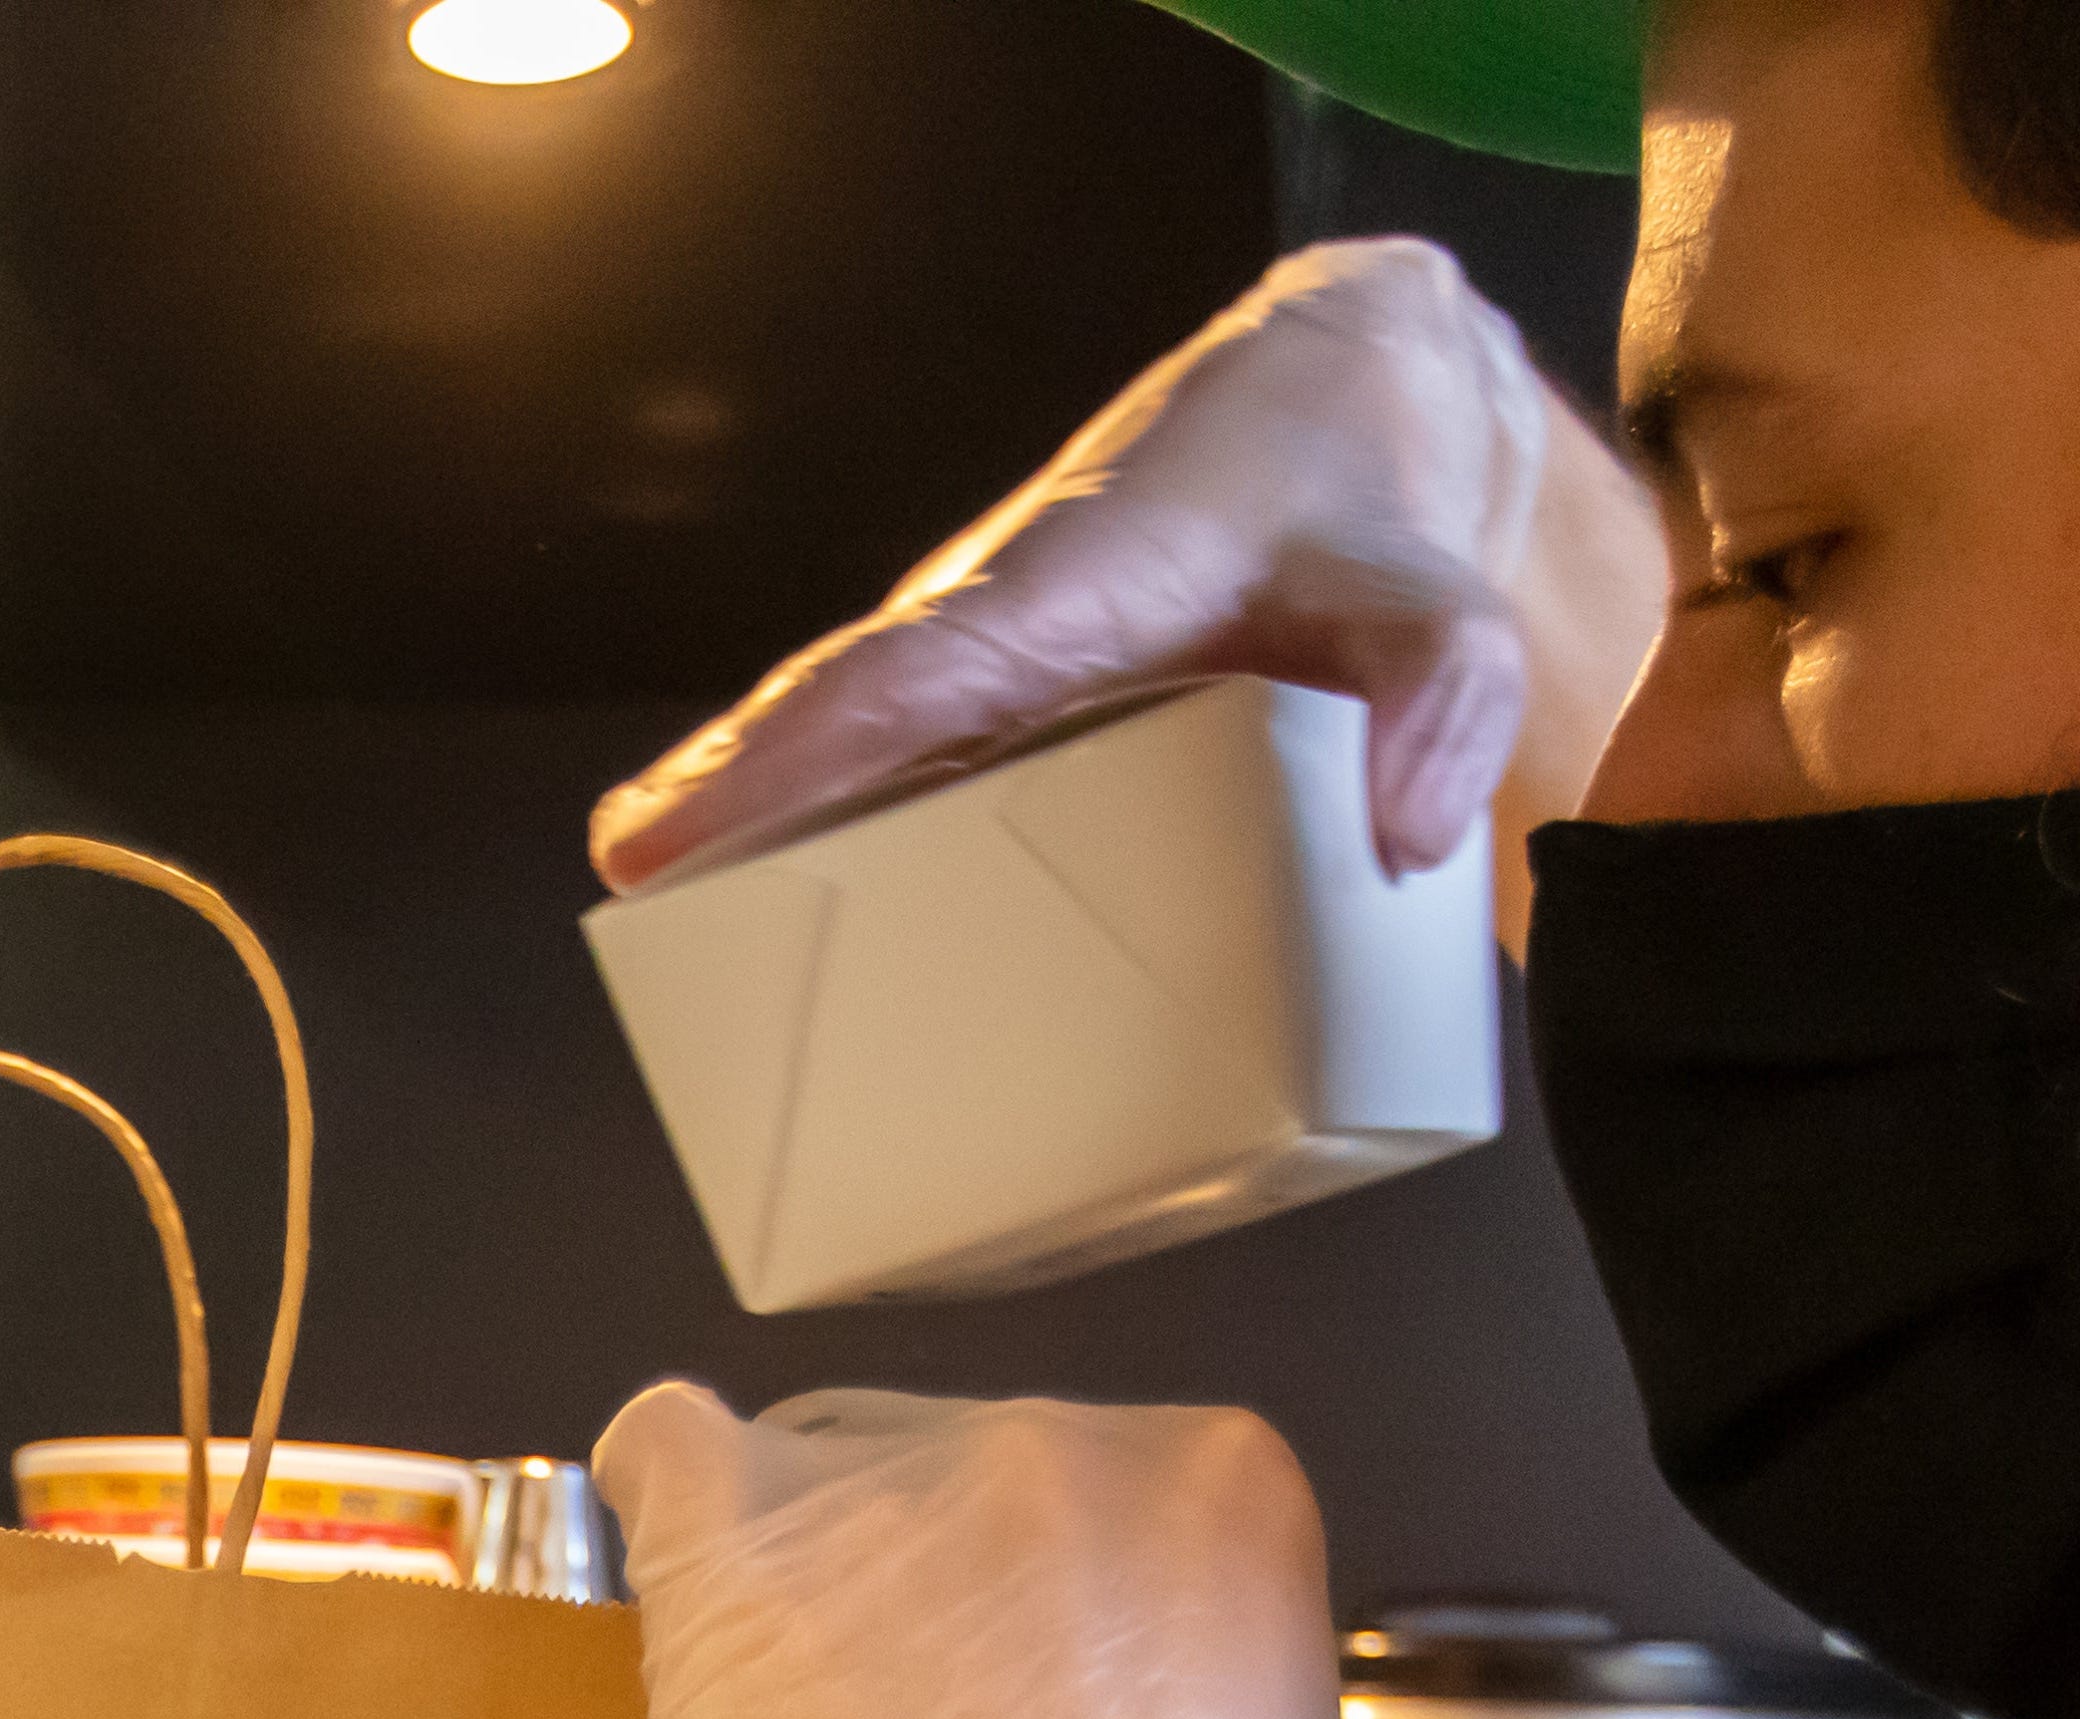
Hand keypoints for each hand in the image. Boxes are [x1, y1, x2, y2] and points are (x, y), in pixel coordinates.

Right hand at [589, 239, 1651, 907]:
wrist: (1345, 411)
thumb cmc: (1360, 499)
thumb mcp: (1436, 587)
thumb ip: (1447, 688)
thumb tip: (1412, 840)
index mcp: (1073, 590)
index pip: (902, 680)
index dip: (783, 762)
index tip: (664, 833)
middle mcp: (1000, 627)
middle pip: (840, 722)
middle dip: (731, 804)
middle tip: (632, 886)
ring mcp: (990, 676)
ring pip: (850, 749)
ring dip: (752, 833)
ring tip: (671, 946)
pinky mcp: (1004, 711)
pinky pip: (894, 770)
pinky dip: (820, 837)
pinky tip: (776, 933)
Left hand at [591, 1383, 1431, 1718]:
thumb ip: (1162, 1666)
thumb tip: (1074, 1690)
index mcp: (1215, 1476)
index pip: (1076, 1483)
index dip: (1020, 1598)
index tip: (1004, 1703)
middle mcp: (1063, 1437)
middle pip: (934, 1465)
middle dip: (908, 1589)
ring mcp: (902, 1475)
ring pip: (805, 1482)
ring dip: (799, 1599)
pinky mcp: (751, 1535)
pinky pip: (665, 1453)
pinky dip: (662, 1510)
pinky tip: (681, 1595)